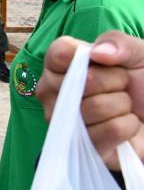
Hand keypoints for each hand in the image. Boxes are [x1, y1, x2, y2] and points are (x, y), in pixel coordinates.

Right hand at [39, 32, 143, 170]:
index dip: (83, 57)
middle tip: (121, 86)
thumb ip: (117, 42)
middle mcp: (55, 94)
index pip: (57, 54)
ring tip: (124, 106)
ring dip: (122, 105)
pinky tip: (126, 124)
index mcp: (63, 66)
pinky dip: (128, 125)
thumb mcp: (138, 53)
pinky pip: (108, 131)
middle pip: (79, 81)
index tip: (102, 61)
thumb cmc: (143, 82)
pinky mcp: (83, 148)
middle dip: (113, 81)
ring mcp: (65, 122)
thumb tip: (98, 53)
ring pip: (94, 107)